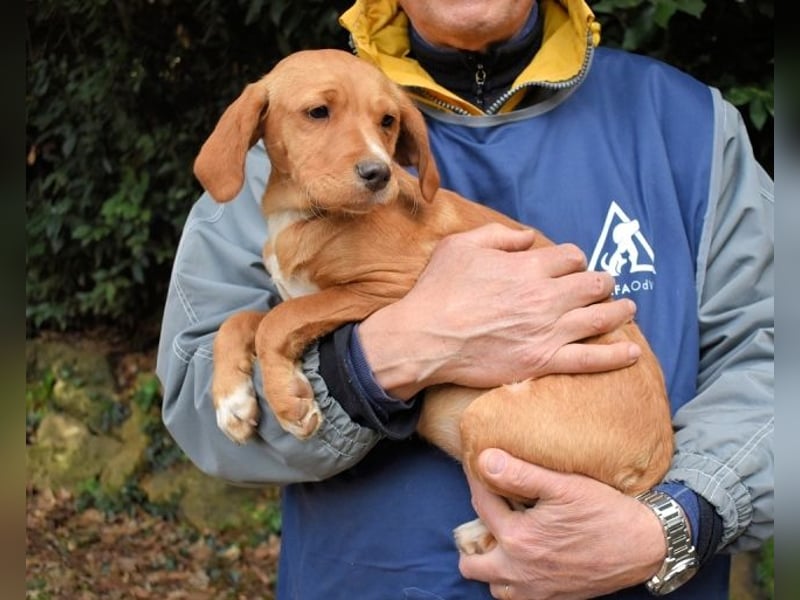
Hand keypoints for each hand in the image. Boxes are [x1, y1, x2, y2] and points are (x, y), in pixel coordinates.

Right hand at [358, 224, 639, 398]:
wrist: (424, 338)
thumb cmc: (438, 291)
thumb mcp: (460, 246)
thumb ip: (498, 235)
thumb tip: (527, 236)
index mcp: (528, 267)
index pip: (570, 256)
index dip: (574, 259)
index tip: (571, 265)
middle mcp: (545, 296)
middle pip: (593, 284)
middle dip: (602, 281)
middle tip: (605, 284)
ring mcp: (548, 330)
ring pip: (600, 318)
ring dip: (619, 310)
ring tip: (629, 308)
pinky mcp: (543, 361)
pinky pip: (590, 359)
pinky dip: (616, 355)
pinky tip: (633, 351)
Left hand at [459, 449, 665, 599]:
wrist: (645, 544)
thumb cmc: (605, 511)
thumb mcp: (563, 485)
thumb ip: (519, 473)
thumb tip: (484, 460)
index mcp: (519, 538)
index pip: (480, 504)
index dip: (477, 480)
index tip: (478, 466)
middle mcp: (521, 571)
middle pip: (472, 562)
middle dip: (473, 539)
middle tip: (490, 515)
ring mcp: (537, 590)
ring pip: (494, 585)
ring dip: (493, 564)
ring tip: (505, 538)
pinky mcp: (554, 598)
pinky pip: (518, 597)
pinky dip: (514, 580)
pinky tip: (527, 556)